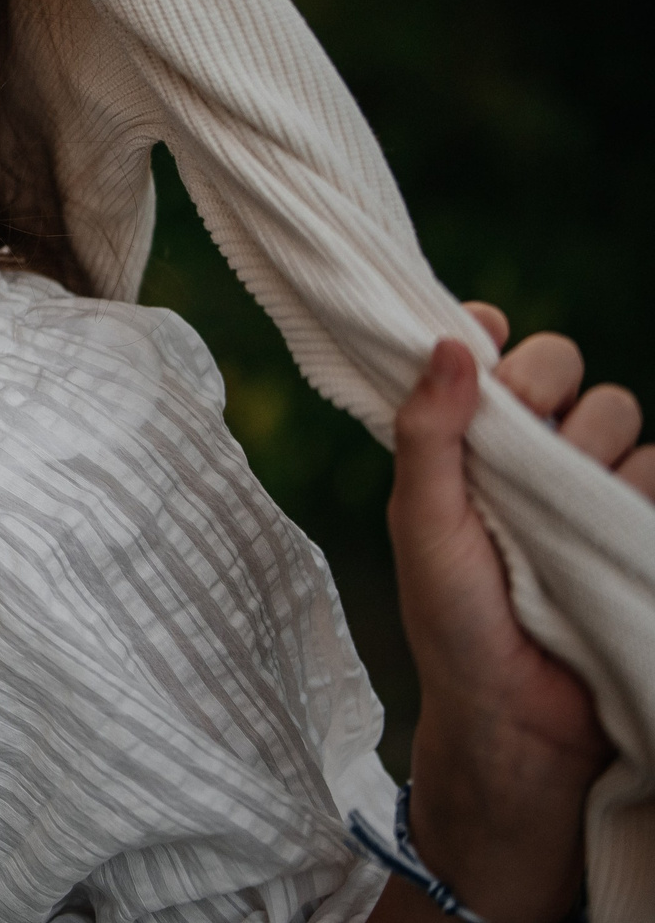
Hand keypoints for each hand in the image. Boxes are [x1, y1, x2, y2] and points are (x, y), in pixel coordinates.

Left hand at [387, 302, 654, 921]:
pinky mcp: (637, 523)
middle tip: (525, 439)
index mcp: (465, 444)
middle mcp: (528, 454)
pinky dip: (639, 488)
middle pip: (565, 365)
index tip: (486, 342)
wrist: (520, 718)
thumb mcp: (422, 523)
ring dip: (593, 446)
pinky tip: (607, 527)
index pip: (487, 352)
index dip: (491, 337)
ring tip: (559, 513)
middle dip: (548, 385)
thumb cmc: (453, 622)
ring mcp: (587, 487)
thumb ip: (427, 434)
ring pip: (619, 411)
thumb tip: (448, 341)